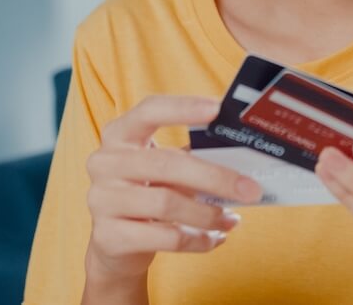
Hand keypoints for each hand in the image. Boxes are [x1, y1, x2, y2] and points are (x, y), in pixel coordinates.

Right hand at [83, 95, 263, 283]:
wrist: (114, 244)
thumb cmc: (147, 194)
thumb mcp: (163, 169)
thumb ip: (191, 156)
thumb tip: (242, 154)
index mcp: (119, 135)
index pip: (149, 111)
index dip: (183, 107)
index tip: (218, 108)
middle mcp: (104, 162)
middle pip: (167, 163)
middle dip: (215, 177)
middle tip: (250, 189)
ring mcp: (102, 199)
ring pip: (167, 203)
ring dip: (208, 214)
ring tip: (230, 219)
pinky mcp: (109, 236)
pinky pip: (166, 237)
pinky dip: (198, 239)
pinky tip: (214, 239)